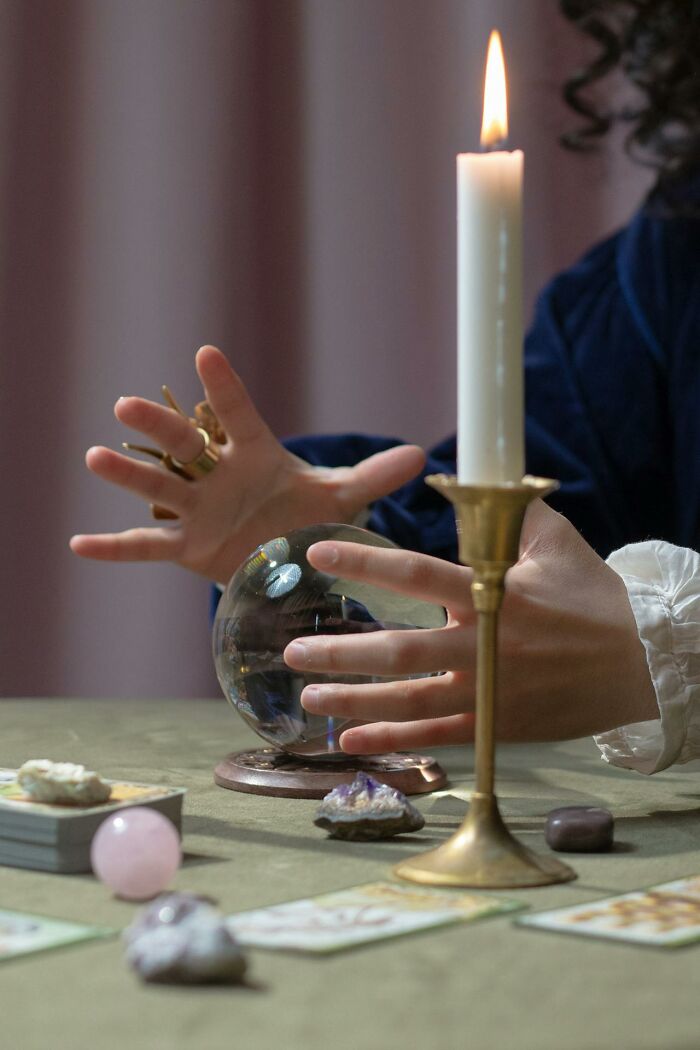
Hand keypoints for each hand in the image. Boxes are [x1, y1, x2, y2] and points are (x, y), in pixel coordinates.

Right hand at [69, 346, 424, 582]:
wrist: (285, 554)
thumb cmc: (307, 515)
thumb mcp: (340, 498)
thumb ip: (373, 477)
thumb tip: (420, 455)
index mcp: (255, 454)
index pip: (239, 414)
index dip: (225, 387)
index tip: (207, 354)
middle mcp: (218, 474)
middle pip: (184, 445)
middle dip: (158, 427)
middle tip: (125, 404)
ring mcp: (198, 509)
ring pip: (158, 488)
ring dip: (128, 474)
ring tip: (96, 457)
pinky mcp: (186, 547)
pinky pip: (145, 547)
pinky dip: (114, 548)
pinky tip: (78, 543)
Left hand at [283, 500, 657, 751]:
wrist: (639, 665)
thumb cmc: (595, 599)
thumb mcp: (558, 543)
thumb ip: (511, 514)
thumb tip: (478, 481)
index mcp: (493, 593)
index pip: (416, 573)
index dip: (364, 561)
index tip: (319, 552)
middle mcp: (483, 646)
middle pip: (400, 651)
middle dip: (342, 652)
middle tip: (294, 649)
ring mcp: (487, 692)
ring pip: (409, 701)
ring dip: (353, 701)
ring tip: (308, 696)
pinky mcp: (495, 725)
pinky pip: (435, 736)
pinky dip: (392, 739)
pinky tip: (351, 741)